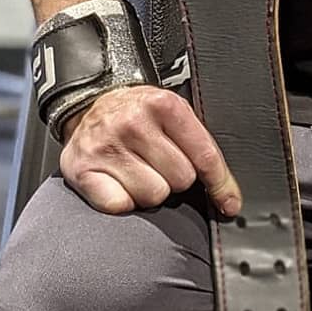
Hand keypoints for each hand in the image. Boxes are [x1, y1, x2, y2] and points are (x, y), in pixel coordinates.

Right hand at [60, 84, 242, 218]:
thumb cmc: (137, 114)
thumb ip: (197, 142)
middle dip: (175, 178)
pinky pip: (121, 206)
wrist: (89, 105)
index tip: (229, 203)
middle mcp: (133, 122)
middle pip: (180, 180)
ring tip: (138, 170)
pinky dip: (123, 200)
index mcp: (163, 104)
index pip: (203, 155)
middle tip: (159, 163)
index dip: (220, 184)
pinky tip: (119, 182)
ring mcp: (106, 146)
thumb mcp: (171, 112)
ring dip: (150, 190)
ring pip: (153, 196)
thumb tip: (227, 194)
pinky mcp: (83, 170)